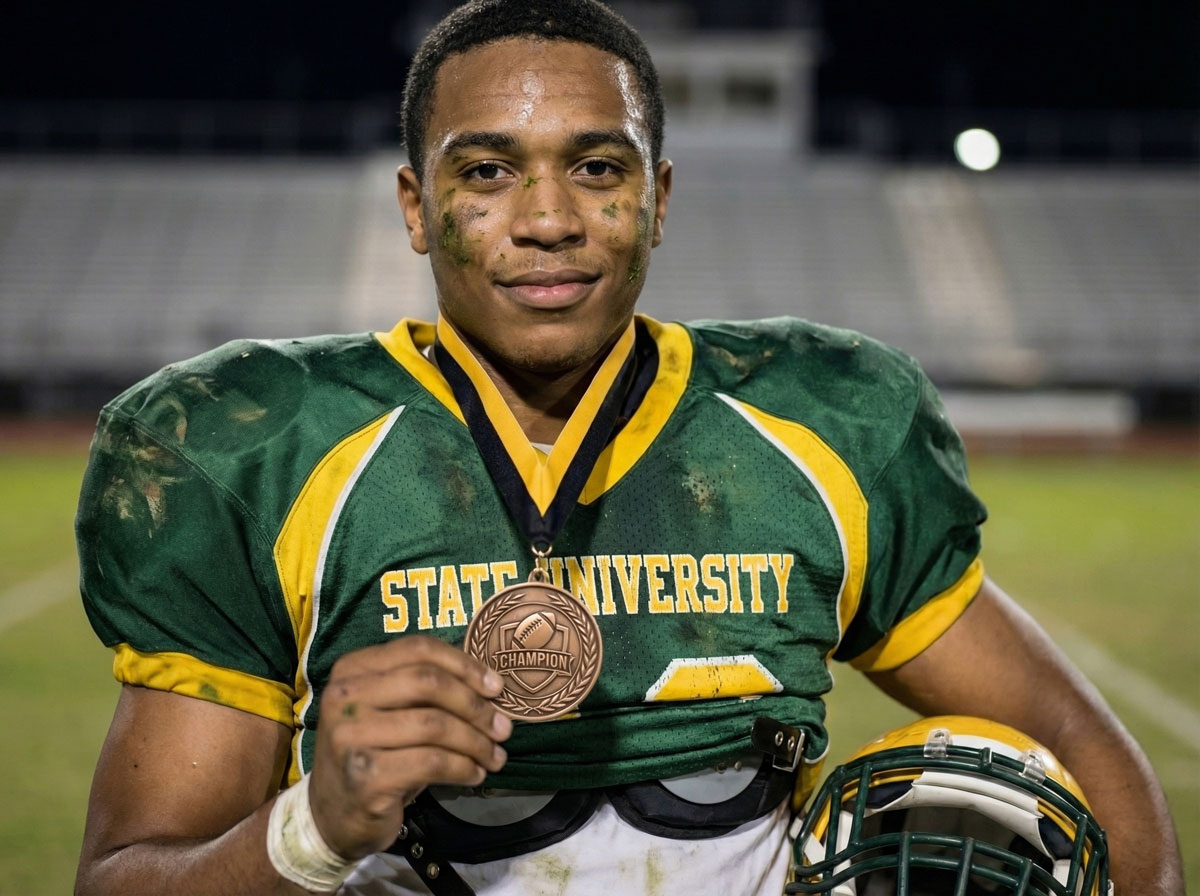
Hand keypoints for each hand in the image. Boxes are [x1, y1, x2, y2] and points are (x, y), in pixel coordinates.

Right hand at [307, 635, 511, 859]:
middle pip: (428, 682)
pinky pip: (432, 762)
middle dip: (475, 705)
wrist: (332, 815)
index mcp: (352, 669)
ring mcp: (350, 736)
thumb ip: (426, 690)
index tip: (496, 687)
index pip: (418, 649)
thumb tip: (491, 686)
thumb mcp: (391, 711)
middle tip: (502, 727)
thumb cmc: (374, 755)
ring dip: (476, 742)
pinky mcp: (365, 776)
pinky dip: (463, 767)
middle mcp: (345, 696)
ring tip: (495, 756)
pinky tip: (475, 774)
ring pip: (434, 725)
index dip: (465, 665)